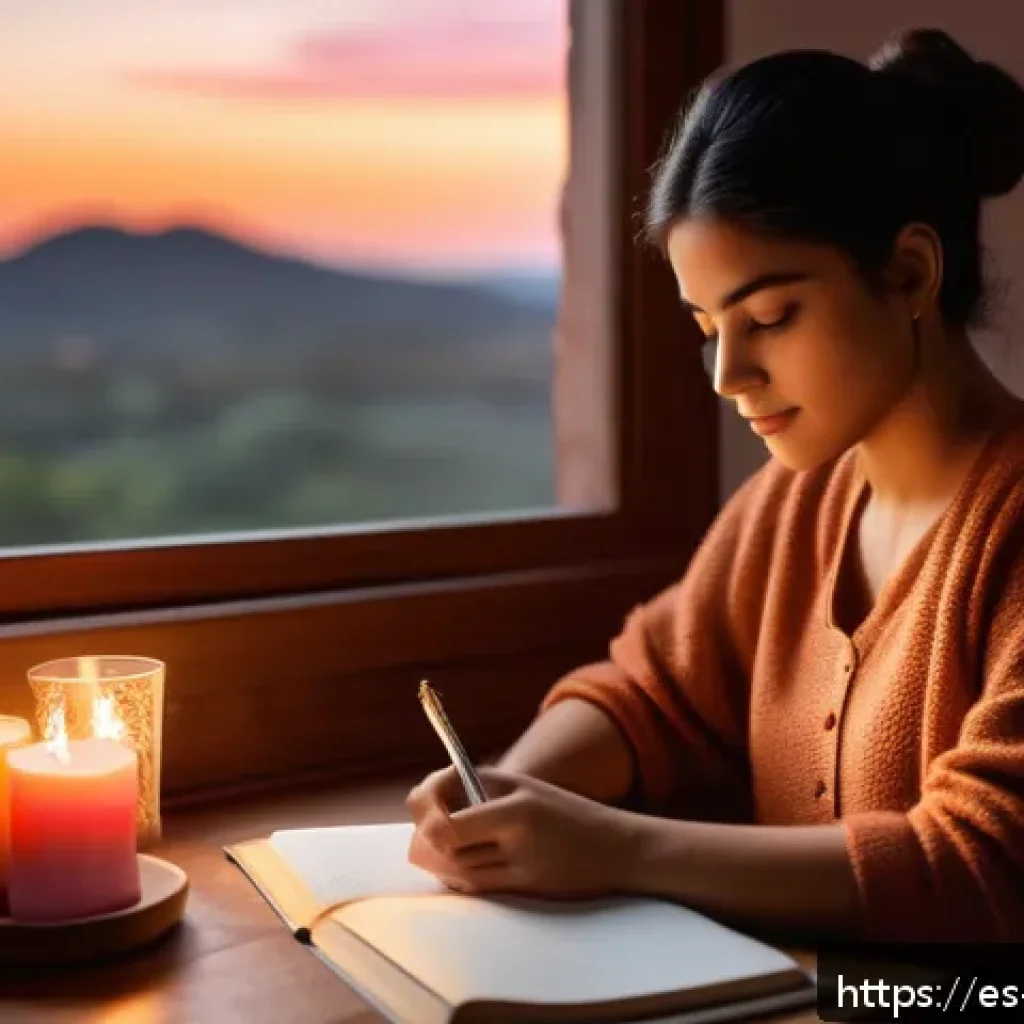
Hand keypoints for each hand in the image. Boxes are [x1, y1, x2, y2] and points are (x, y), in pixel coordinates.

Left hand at [405, 765, 638, 897]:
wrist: (617, 847)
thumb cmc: (564, 814)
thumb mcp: (524, 789)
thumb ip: (478, 796)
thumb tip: (426, 815)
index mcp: (510, 787)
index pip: (441, 793)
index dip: (423, 806)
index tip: (425, 813)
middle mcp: (513, 818)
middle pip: (444, 834)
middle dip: (429, 840)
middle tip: (426, 838)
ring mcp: (520, 853)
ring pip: (456, 863)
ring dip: (444, 862)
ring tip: (446, 854)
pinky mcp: (526, 883)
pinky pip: (476, 884)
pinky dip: (461, 879)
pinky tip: (464, 871)